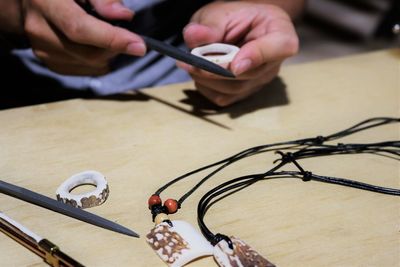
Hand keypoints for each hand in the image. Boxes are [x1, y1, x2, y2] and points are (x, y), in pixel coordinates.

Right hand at [21, 0, 145, 75]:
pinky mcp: (50, 64)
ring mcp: (44, 51)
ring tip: (106, 36)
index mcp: (46, 3)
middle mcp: (40, 30)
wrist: (33, 2)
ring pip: (91, 65)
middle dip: (116, 47)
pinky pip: (87, 70)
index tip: (139, 46)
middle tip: (125, 34)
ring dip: (109, 55)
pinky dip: (100, 61)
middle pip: (90, 53)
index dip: (112, 39)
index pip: (80, 28)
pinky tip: (96, 45)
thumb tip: (124, 15)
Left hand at [178, 1, 298, 105]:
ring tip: (189, 65)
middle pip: (250, 74)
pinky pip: (225, 98)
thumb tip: (194, 36)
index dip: (258, 56)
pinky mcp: (245, 93)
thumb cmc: (234, 17)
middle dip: (217, 70)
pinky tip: (198, 74)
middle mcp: (274, 62)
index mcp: (279, 32)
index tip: (236, 65)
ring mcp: (261, 81)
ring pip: (235, 89)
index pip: (280, 47)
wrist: (236, 29)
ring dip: (208, 79)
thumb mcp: (221, 12)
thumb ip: (210, 24)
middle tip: (192, 63)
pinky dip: (207, 88)